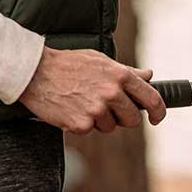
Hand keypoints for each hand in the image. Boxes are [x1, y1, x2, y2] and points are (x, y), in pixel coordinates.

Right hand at [19, 47, 166, 134]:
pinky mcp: (81, 124)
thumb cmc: (66, 64)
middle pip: (132, 119)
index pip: (151, 99)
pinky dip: (81, 124)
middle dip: (124, 118)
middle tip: (107, 109)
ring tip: (82, 103)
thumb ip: (126, 71)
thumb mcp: (99, 60)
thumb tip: (148, 75)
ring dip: (99, 120)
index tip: (156, 118)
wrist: (33, 72)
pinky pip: (89, 130)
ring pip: (110, 127)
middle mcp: (111, 93)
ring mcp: (96, 110)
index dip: (158, 112)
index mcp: (120, 75)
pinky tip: (70, 109)